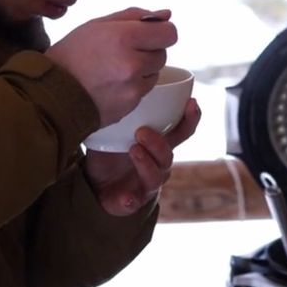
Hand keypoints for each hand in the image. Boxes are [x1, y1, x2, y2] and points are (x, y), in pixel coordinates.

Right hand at [45, 8, 176, 125]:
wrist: (52, 92)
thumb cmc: (72, 54)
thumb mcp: (97, 25)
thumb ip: (134, 16)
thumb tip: (166, 14)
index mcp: (124, 37)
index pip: (169, 33)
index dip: (162, 32)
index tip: (151, 34)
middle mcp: (132, 63)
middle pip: (163, 54)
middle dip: (149, 51)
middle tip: (124, 52)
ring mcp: (133, 88)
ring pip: (154, 73)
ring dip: (143, 70)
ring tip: (115, 69)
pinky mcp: (130, 105)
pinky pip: (144, 91)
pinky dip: (134, 87)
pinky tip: (112, 84)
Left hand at [84, 97, 201, 215]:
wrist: (95, 184)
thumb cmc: (111, 152)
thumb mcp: (116, 129)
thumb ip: (124, 112)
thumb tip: (120, 83)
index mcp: (160, 146)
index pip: (182, 132)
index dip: (190, 119)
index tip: (191, 102)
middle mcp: (159, 165)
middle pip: (168, 156)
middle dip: (159, 143)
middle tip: (141, 132)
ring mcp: (147, 185)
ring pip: (155, 177)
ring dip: (146, 164)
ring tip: (133, 151)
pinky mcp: (132, 202)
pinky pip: (134, 202)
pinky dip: (131, 199)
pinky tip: (126, 197)